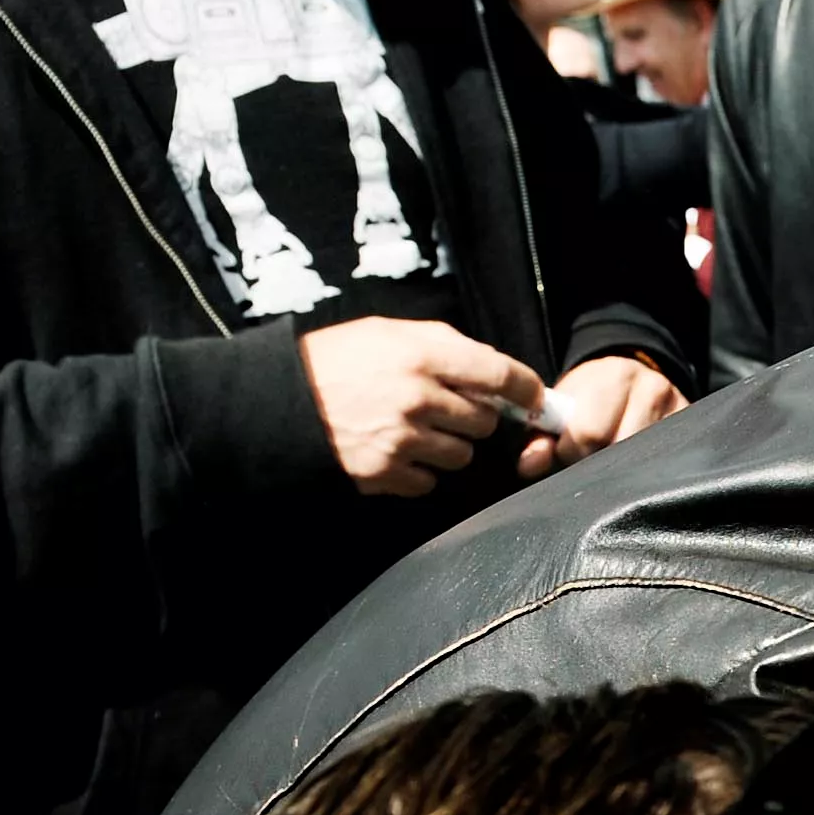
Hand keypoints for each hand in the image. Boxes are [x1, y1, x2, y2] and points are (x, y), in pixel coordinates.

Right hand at [298, 318, 551, 498]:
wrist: (279, 401)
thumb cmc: (335, 360)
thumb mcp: (387, 332)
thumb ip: (443, 347)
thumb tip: (492, 371)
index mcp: (422, 356)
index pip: (499, 374)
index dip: (526, 388)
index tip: (535, 398)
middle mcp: (418, 398)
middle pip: (484, 422)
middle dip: (473, 417)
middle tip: (446, 409)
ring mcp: (402, 440)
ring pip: (460, 456)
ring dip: (447, 446)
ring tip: (413, 430)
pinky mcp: (384, 473)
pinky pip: (428, 482)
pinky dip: (418, 472)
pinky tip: (395, 453)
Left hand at [514, 355, 686, 480]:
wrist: (635, 378)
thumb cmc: (592, 399)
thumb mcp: (562, 408)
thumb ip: (540, 437)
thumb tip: (528, 465)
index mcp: (614, 375)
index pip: (588, 432)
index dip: (572, 450)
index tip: (570, 449)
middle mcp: (652, 388)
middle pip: (618, 448)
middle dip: (596, 460)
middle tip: (592, 456)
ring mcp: (679, 409)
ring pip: (643, 461)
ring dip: (624, 468)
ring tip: (614, 458)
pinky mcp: (694, 428)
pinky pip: (668, 464)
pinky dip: (648, 470)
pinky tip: (638, 462)